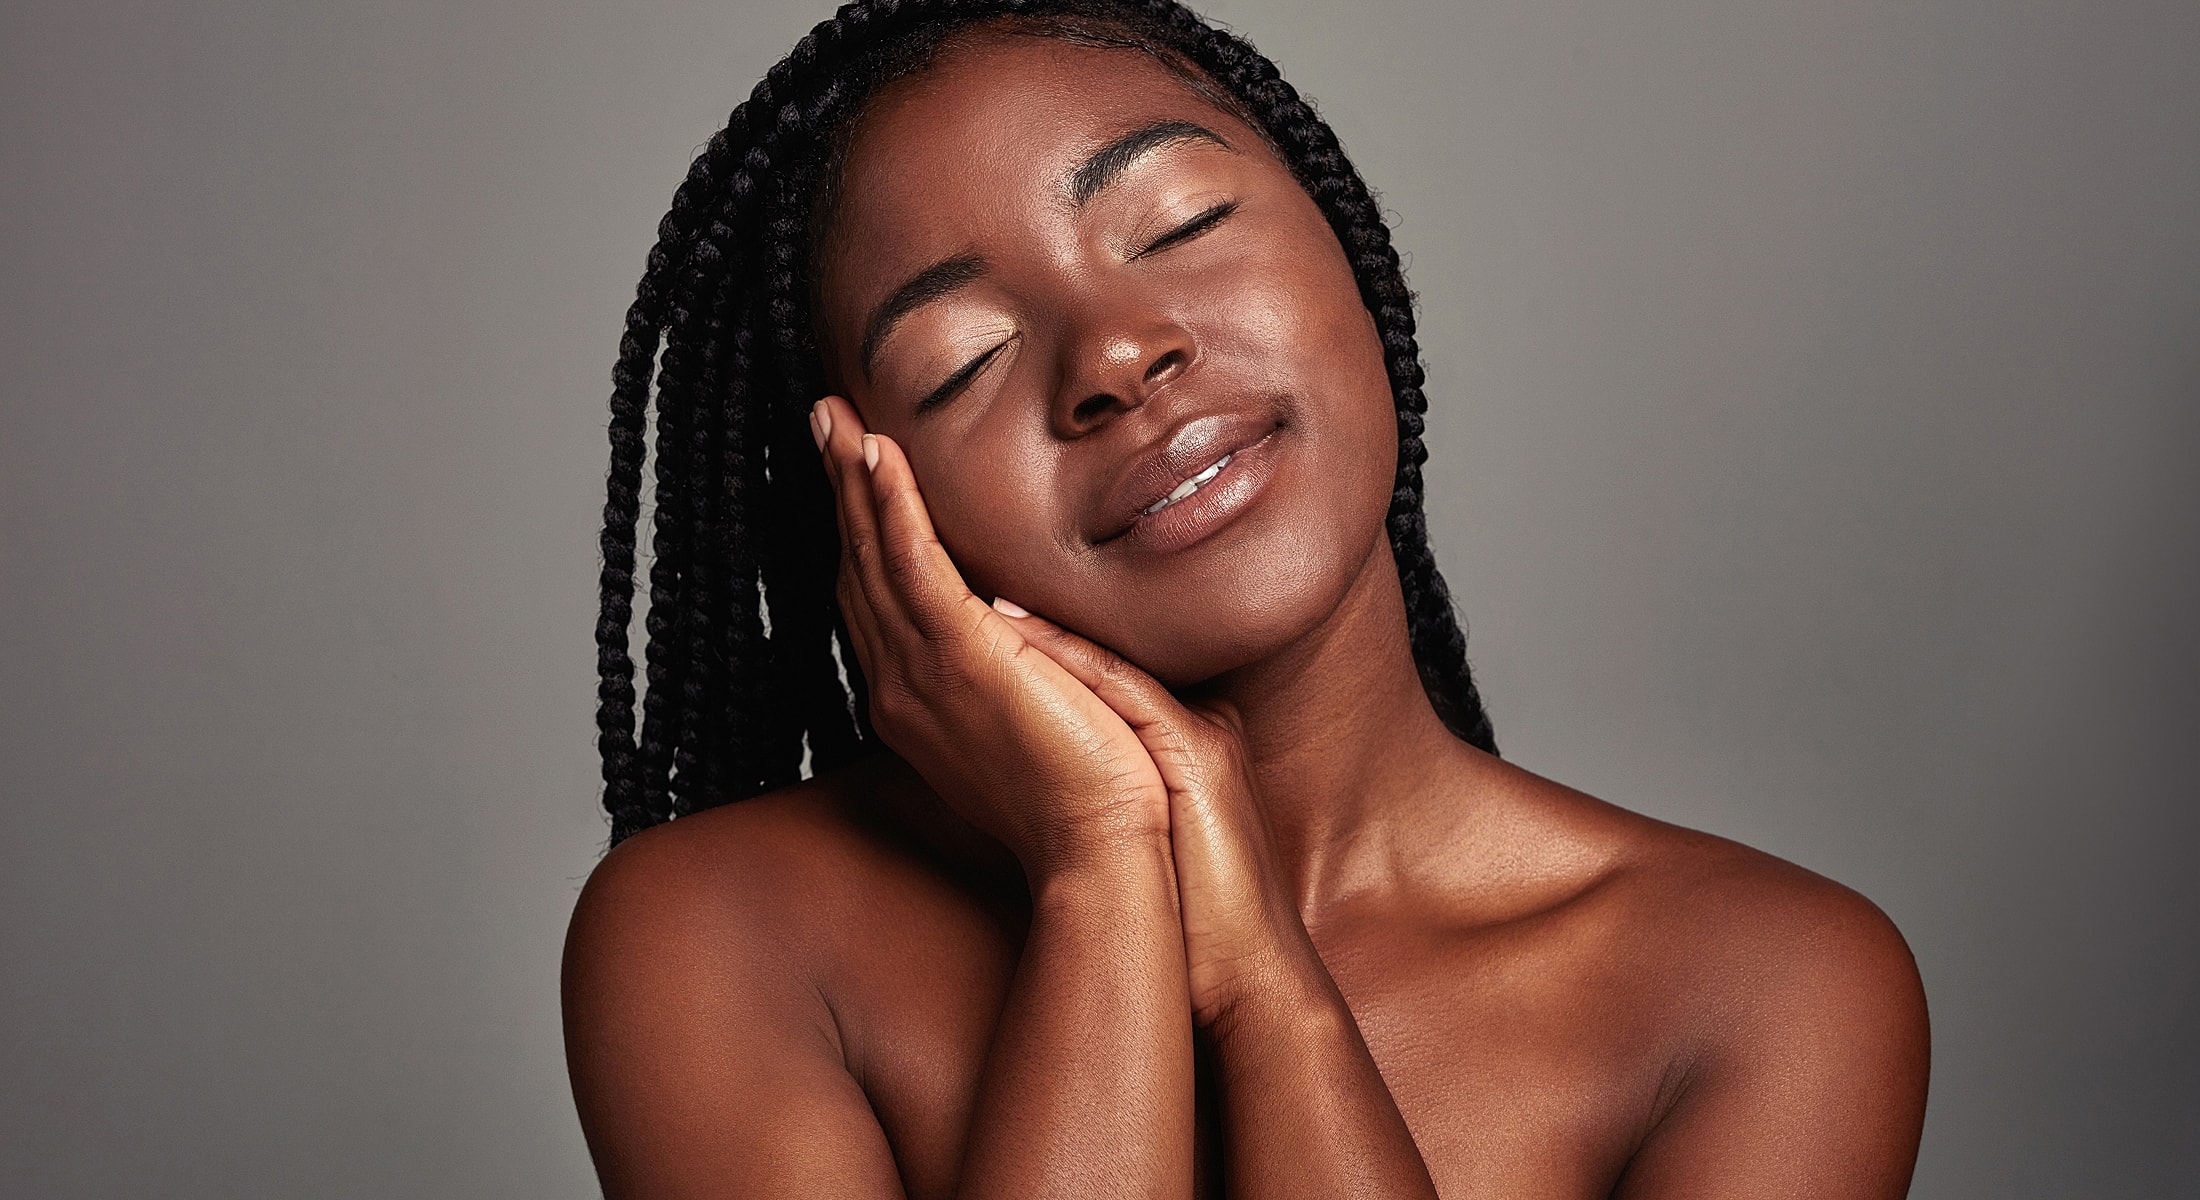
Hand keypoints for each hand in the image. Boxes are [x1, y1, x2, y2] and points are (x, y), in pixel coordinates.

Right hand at [812, 397, 1169, 879]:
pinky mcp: (962, 659)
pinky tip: (874, 455)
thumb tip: (1031, 628)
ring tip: (835, 418)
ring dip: (852, 481)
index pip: (878, 600)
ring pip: (872, 558)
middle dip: (839, 492)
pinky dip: (889, 505)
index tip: (853, 473)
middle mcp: (904, 687)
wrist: (1104, 849)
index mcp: (921, 702)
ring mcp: (924, 674)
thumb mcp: (1046, 714)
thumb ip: (1026, 666)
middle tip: (824, 422)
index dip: (861, 533)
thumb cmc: (1092, 794)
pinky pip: (911, 566)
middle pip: (857, 569)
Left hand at [988, 602, 1312, 1026]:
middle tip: (958, 572)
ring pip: (1106, 654)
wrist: (1249, 974)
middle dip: (1027, 609)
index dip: (1038, 634)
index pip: (1099, 668)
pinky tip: (1011, 628)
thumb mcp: (1143, 838)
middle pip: (1100, 647)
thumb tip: (1042, 772)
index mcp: (1181, 738)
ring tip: (969, 581)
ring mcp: (1198, 733)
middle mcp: (1192, 721)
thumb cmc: (1190, 921)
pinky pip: (1124, 690)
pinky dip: (1067, 657)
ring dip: (1034, 617)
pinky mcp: (1197, 756)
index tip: (969, 604)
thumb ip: (1111, 794)